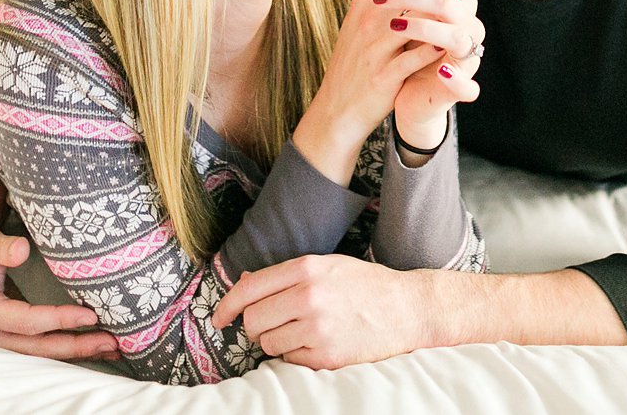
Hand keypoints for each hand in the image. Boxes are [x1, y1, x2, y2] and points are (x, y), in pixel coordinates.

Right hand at [0, 222, 114, 360]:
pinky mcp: (9, 336)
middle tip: (112, 342)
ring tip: (113, 348)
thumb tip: (22, 250)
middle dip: (76, 345)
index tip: (90, 315)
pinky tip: (91, 344)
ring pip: (41, 352)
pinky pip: (40, 347)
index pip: (27, 322)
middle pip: (39, 348)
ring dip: (76, 351)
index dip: (59, 320)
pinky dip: (66, 346)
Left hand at [209, 255, 427, 368]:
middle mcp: (309, 297)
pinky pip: (288, 360)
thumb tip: (243, 284)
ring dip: (276, 341)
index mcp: (307, 269)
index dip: (227, 306)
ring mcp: (318, 329)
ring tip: (301, 331)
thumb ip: (286, 275)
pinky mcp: (326, 356)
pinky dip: (295, 355)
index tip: (219, 317)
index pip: (249, 289)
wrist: (407, 309)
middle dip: (255, 325)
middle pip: (253, 320)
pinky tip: (315, 342)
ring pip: (268, 343)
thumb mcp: (326, 266)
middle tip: (272, 324)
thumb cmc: (365, 285)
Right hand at [293, 0, 482, 179]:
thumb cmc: (363, 57)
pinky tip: (449, 49)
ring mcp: (372, 47)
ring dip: (440, 22)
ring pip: (413, 23)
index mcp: (366, 0)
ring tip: (463, 20)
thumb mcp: (374, 20)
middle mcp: (367, 18)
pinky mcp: (381, 75)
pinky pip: (412, 59)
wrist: (338, 105)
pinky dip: (432, 52)